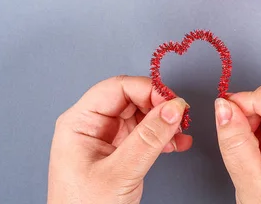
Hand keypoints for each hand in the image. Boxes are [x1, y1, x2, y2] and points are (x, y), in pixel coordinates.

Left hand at [47, 75, 191, 203]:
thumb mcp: (120, 172)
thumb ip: (148, 138)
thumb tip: (173, 108)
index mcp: (80, 123)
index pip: (117, 88)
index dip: (147, 90)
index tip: (172, 102)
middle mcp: (92, 126)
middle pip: (131, 98)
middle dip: (159, 107)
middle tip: (181, 118)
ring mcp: (105, 138)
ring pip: (142, 115)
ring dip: (164, 123)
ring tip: (180, 135)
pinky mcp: (118, 152)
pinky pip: (145, 133)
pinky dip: (163, 137)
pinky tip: (177, 144)